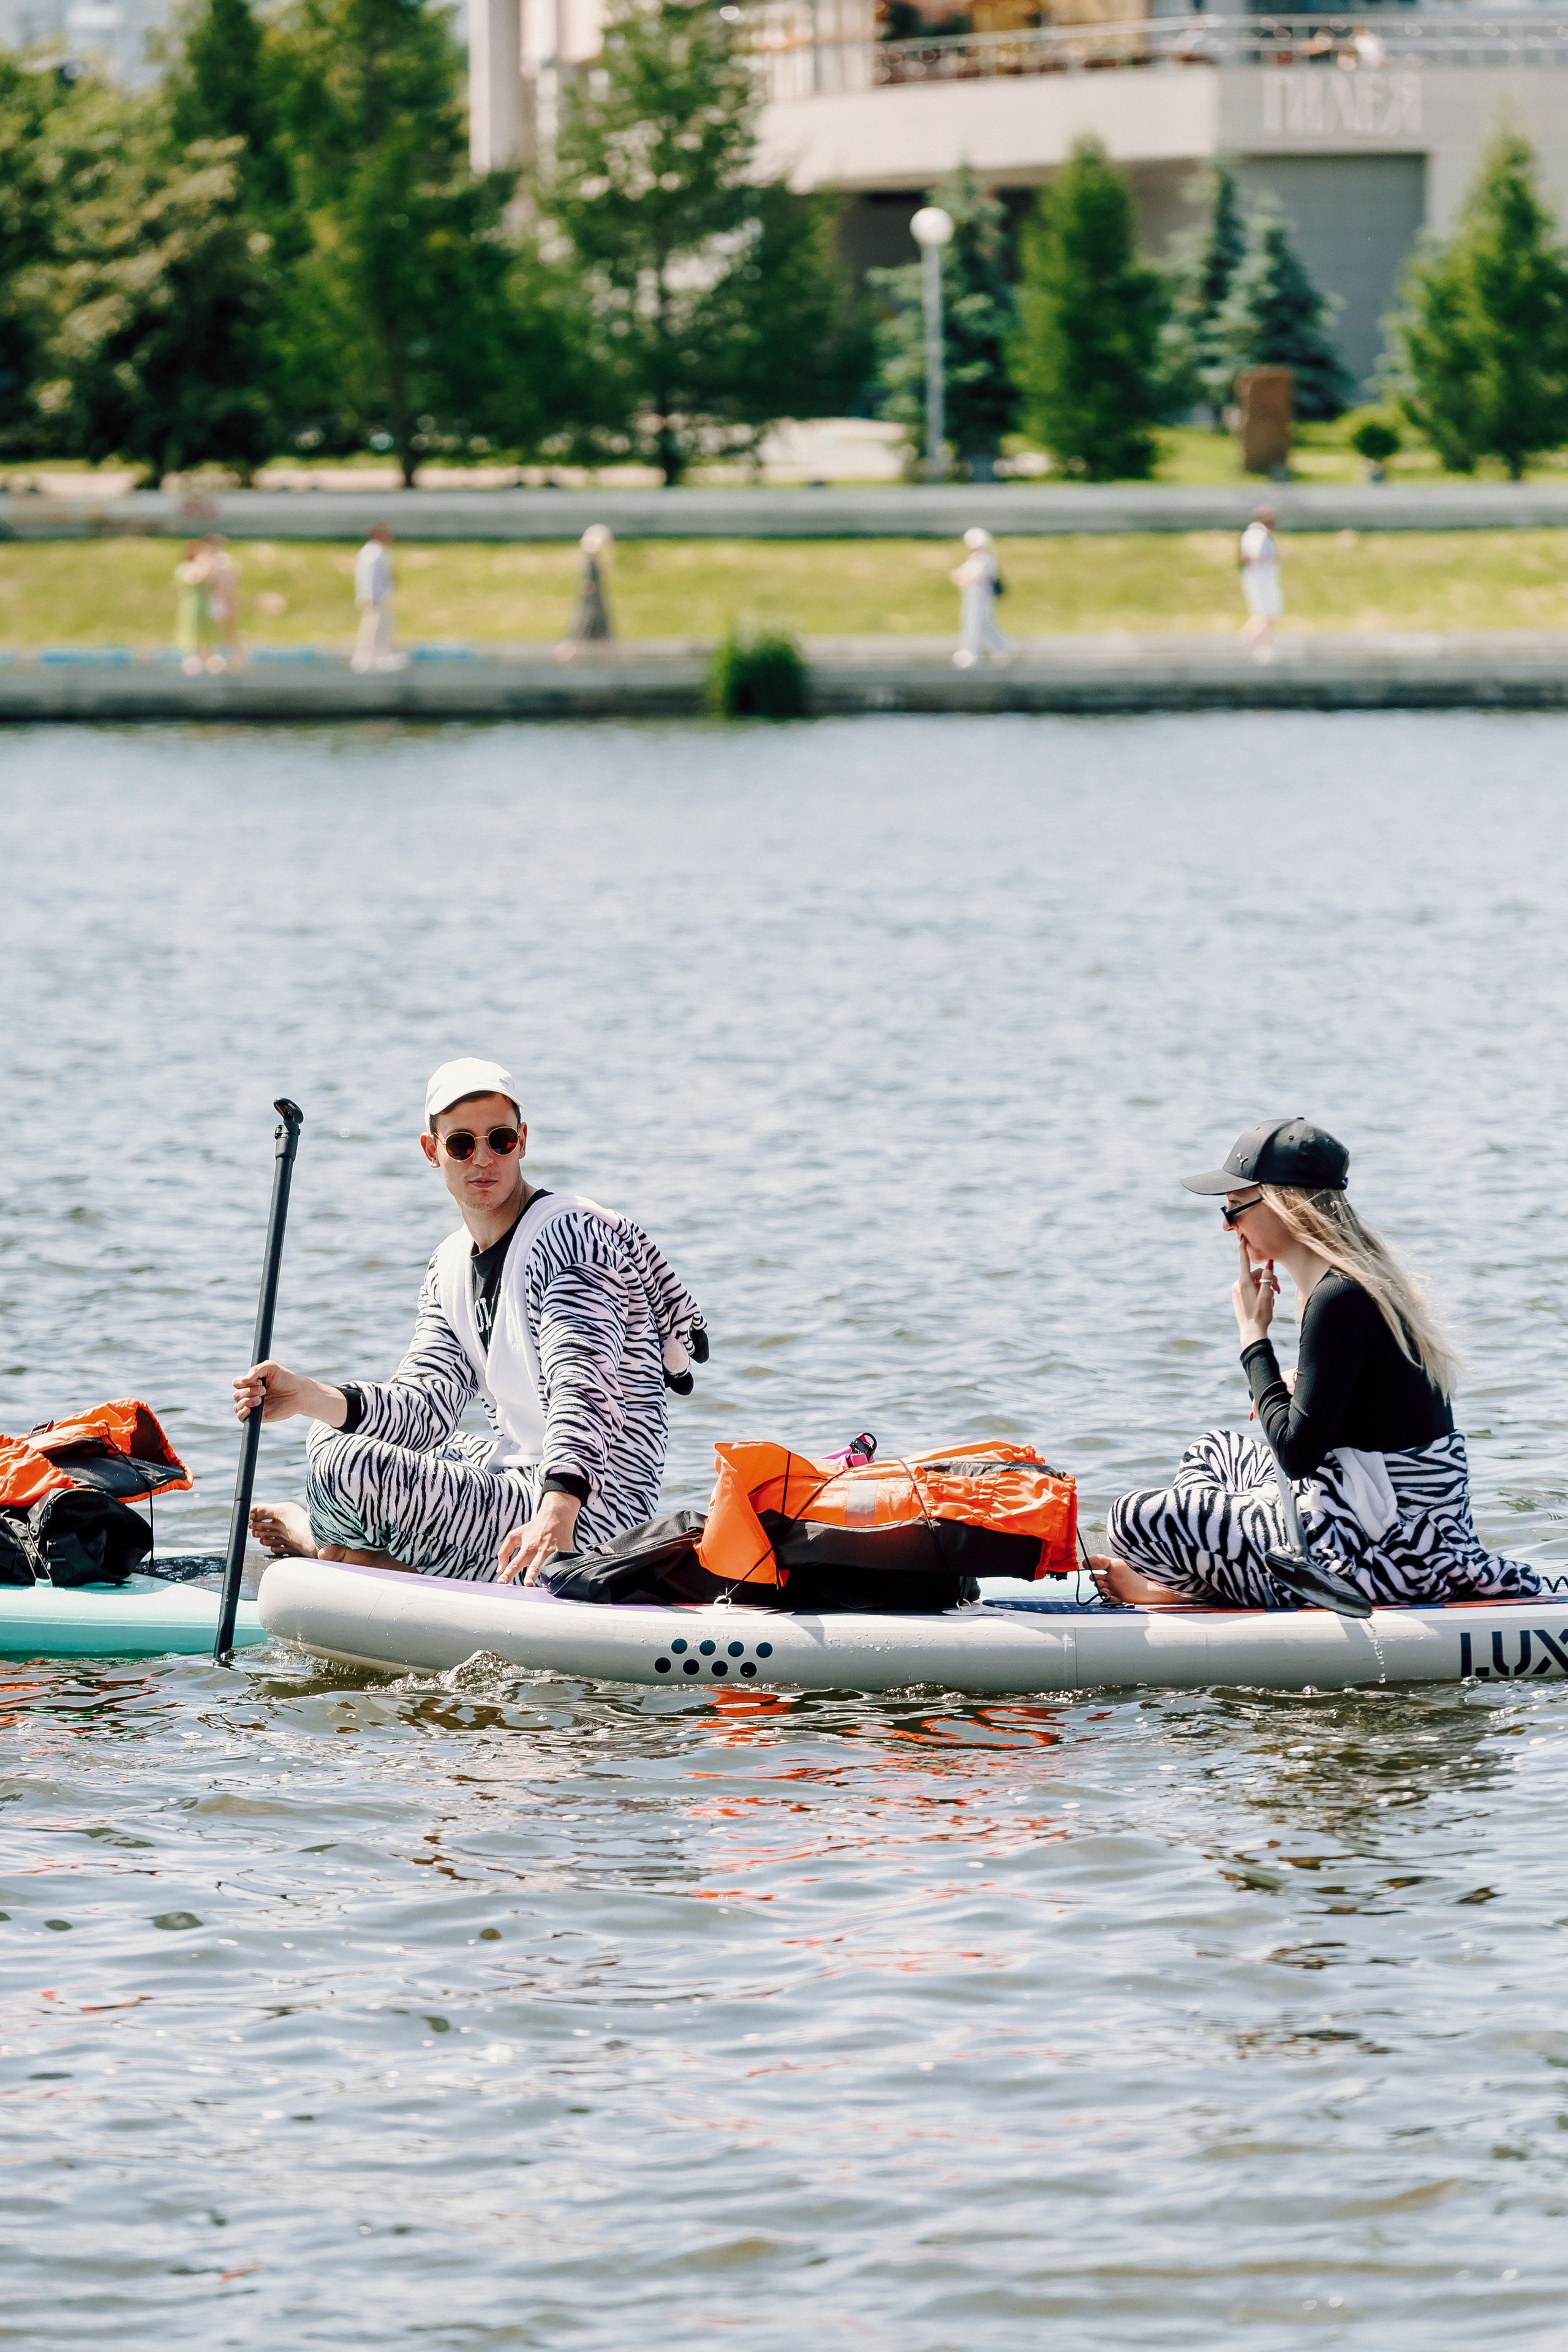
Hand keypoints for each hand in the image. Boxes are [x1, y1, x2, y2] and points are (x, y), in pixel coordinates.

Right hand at [231, 1363, 345, 1426]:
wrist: (298, 1392)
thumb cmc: (285, 1378)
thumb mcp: (270, 1367)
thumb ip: (255, 1370)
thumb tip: (243, 1380)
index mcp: (250, 1383)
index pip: (236, 1383)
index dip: (243, 1382)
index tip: (259, 1381)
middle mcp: (250, 1394)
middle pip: (236, 1395)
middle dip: (249, 1391)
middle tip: (264, 1390)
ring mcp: (253, 1406)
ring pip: (237, 1406)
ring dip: (246, 1401)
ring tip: (261, 1399)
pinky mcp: (258, 1417)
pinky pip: (241, 1418)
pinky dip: (241, 1413)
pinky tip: (249, 1409)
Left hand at [497, 1491, 581, 1584]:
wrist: (555, 1517)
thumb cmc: (533, 1528)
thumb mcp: (514, 1536)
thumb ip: (504, 1552)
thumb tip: (499, 1570)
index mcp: (526, 1548)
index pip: (514, 1564)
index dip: (508, 1573)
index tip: (501, 1582)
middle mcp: (538, 1552)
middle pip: (533, 1567)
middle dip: (530, 1576)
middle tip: (527, 1585)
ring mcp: (551, 1553)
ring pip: (547, 1567)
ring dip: (545, 1575)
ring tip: (544, 1586)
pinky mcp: (563, 1553)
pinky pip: (559, 1565)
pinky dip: (557, 1573)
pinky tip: (555, 1581)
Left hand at [1232, 1235, 1277, 1346]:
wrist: (1251, 1332)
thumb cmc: (1261, 1315)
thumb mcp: (1267, 1295)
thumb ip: (1267, 1278)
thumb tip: (1269, 1264)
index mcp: (1243, 1282)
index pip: (1243, 1261)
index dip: (1243, 1248)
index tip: (1242, 1238)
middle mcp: (1238, 1284)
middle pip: (1255, 1274)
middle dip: (1268, 1279)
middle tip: (1279, 1290)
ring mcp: (1237, 1291)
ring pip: (1254, 1282)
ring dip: (1266, 1287)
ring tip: (1274, 1299)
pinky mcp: (1238, 1297)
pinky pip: (1250, 1289)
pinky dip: (1260, 1292)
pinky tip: (1266, 1302)